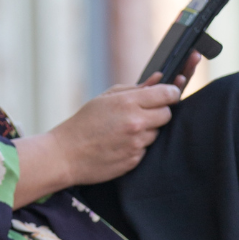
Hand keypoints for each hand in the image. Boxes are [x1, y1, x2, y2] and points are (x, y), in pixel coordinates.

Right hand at [12, 52, 201, 207]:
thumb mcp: (106, 98)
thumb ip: (136, 88)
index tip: (170, 94)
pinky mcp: (135, 161)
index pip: (168, 94)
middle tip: (143, 113)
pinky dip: (138, 146)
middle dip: (160, 112)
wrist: (66, 154)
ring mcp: (136, 144)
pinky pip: (147, 150)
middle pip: (168, 114)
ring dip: (148, 131)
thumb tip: (160, 79)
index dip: (172, 93)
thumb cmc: (84, 123)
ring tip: (125, 131)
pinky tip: (121, 144)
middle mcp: (136, 123)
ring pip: (157, 133)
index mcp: (128, 103)